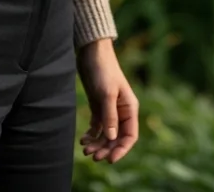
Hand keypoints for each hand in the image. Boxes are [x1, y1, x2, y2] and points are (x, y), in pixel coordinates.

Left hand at [78, 38, 138, 162]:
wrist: (92, 53)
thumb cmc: (103, 70)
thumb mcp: (107, 93)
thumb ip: (110, 116)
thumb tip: (112, 138)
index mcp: (130, 108)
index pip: (130, 136)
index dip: (121, 150)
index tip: (110, 160)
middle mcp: (121, 111)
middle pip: (117, 138)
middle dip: (106, 149)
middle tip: (92, 156)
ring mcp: (109, 109)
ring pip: (106, 134)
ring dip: (97, 144)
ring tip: (85, 149)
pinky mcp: (98, 106)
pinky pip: (97, 127)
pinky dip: (91, 135)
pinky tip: (83, 140)